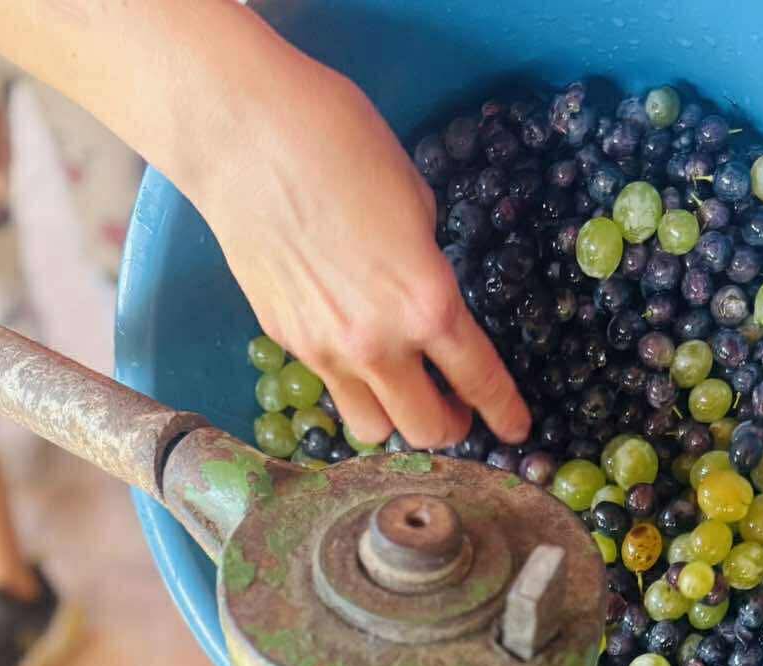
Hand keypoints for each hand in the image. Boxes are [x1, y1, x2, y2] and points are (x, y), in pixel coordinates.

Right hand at [194, 61, 529, 449]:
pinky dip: (350, 384)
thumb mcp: (416, 201)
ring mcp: (326, 352)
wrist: (247, 138)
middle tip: (452, 407)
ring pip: (372, 429)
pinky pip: (330, 388)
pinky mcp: (285, 343)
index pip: (479, 381)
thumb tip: (421, 293)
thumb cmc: (342, 143)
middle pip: (425, 431)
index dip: (503, 412)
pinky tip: (350, 348)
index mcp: (427, 303)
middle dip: (448, 426)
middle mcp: (379, 345)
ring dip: (394, 418)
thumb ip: (426, 266)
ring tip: (398, 391)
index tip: (514, 429)